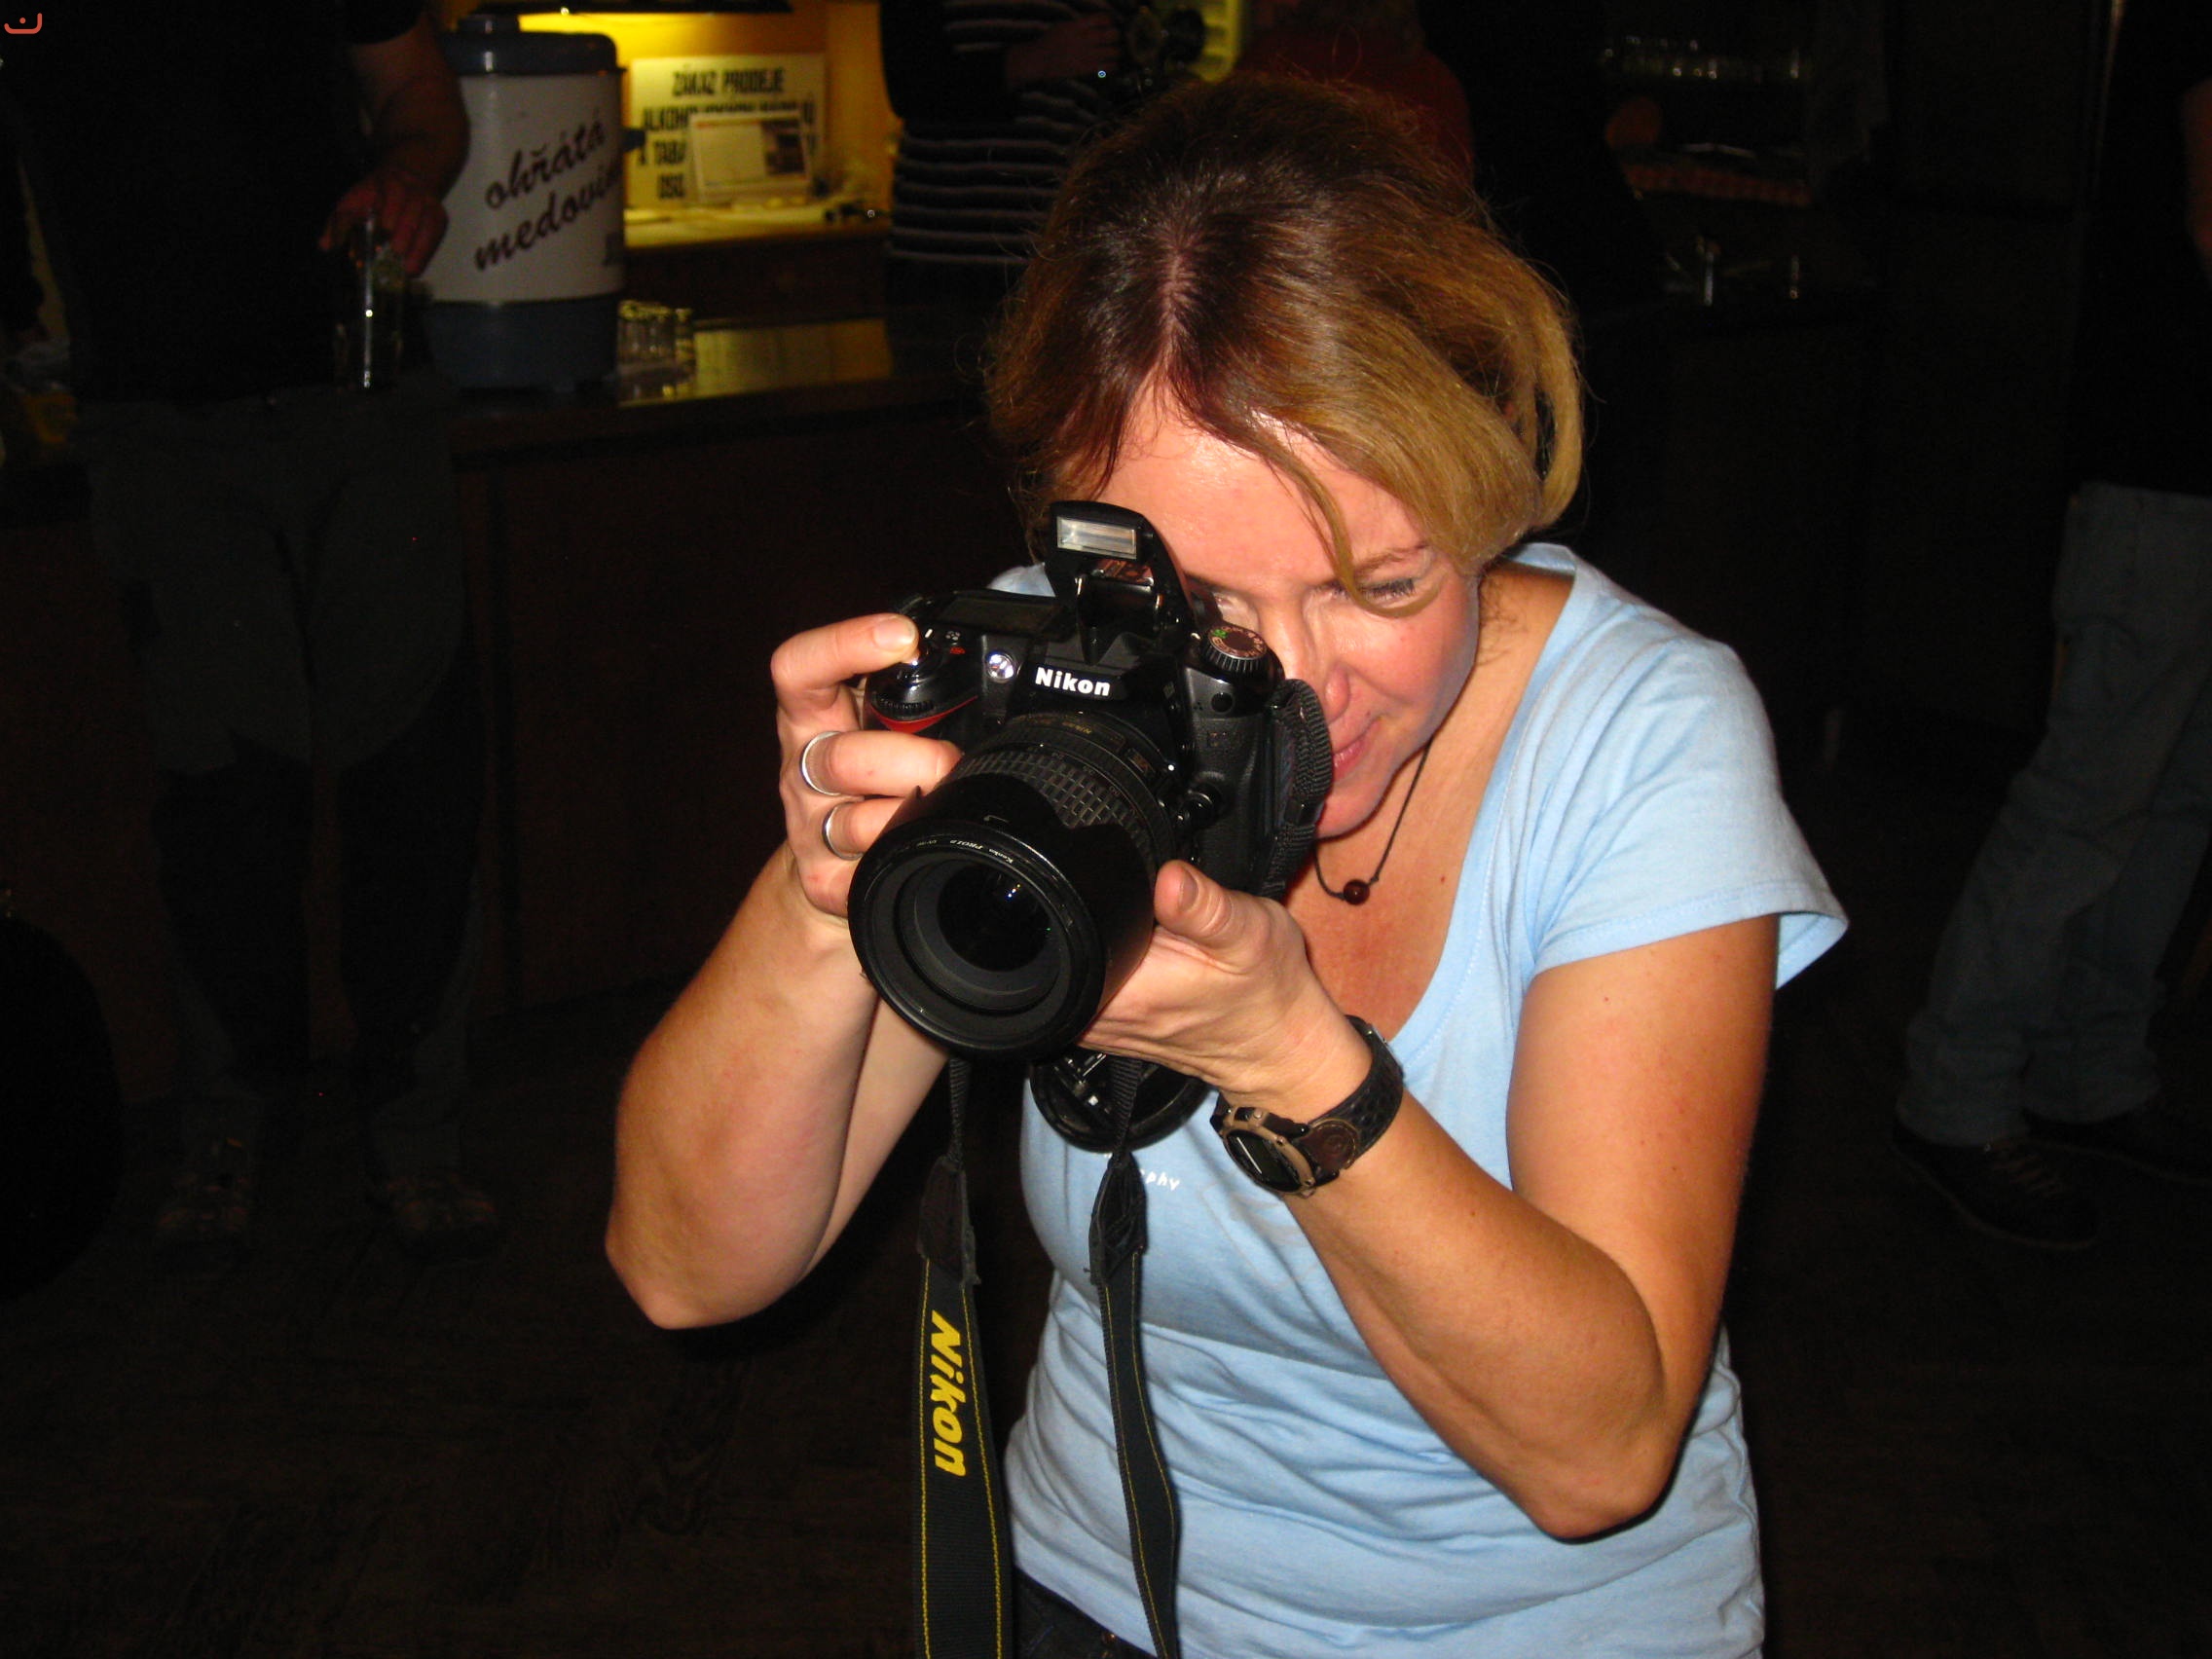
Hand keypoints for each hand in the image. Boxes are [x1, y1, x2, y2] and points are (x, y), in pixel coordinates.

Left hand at [321, 163, 447, 276]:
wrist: (405, 181)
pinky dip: (427, 252)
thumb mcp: (353, 202)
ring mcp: (429, 203)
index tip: (386, 226)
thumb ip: (340, 222)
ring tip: (408, 269)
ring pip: (430, 221)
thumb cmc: (374, 197)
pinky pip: (437, 234)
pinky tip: (416, 269)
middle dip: (407, 229)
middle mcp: (413, 190)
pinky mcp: (439, 217)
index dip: (393, 208)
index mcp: (389, 182)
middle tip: (397, 251)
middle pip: (414, 208)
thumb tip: (326, 245)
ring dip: (420, 246)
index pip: (394, 192)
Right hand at [770, 613, 961, 920]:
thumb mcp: (880, 724)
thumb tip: (988, 670)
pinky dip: (907, 860)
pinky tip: (922, 849)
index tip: (902, 637)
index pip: (800, 668)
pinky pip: (869, 875)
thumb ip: (910, 695)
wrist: (833, 862)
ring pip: (855, 823)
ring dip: (911, 816)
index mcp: (814, 716)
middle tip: (950, 763)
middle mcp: (802, 769)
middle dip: (912, 761)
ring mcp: (809, 828)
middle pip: (841, 758)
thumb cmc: (870, 778)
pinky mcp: (824, 881)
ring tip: (940, 810)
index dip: (844, 645)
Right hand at [1004, 11, 1120, 86]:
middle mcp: (1082, 39)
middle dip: (1115, 35)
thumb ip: (1080, 24)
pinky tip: (1113, 64)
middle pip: (1109, 35)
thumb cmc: (1051, 41)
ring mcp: (1084, 55)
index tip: (1109, 23)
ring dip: (1116, 51)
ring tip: (1115, 52)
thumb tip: (1098, 22)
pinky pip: (1104, 67)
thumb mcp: (1063, 26)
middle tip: (1115, 37)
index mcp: (1076, 26)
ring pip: (1110, 52)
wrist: (1039, 60)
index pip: (1100, 19)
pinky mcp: (1083, 68)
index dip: (1108, 20)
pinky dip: (1112, 65)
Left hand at [1079, 861, 1369, 1115]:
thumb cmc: (1268, 992)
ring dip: (1115, 941)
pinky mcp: (1107, 1026)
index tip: (1156, 905)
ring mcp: (1099, 1025)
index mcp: (1123, 992)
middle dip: (1113, 914)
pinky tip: (1158, 961)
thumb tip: (1168, 877)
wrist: (1280, 1045)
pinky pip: (1089, 978)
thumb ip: (1202, 905)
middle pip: (1069, 935)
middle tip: (1170, 927)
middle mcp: (1100, 1015)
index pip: (1073, 919)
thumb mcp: (1248, 934)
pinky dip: (1118, 961)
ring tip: (1166, 944)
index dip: (1109, 891)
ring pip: (1077, 958)